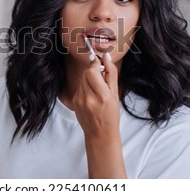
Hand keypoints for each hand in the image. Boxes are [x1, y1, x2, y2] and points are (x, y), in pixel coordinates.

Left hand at [71, 52, 126, 177]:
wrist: (100, 134)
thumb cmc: (111, 115)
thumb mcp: (115, 94)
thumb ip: (111, 74)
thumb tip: (106, 56)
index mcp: (102, 96)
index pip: (92, 71)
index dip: (95, 63)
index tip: (99, 59)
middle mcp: (88, 98)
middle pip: (86, 73)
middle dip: (94, 72)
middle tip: (102, 78)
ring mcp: (79, 100)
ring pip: (82, 79)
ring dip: (89, 80)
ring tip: (97, 90)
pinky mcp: (73, 101)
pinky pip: (79, 87)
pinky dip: (85, 87)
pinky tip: (91, 96)